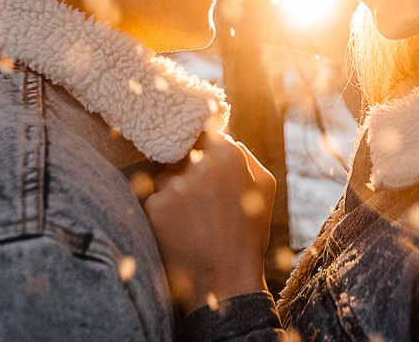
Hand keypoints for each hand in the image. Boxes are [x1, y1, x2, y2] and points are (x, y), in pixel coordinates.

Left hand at [142, 132, 275, 312]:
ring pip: (165, 178)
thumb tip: (223, 138)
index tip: (202, 166)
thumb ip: (246, 155)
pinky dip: (161, 215)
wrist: (225, 283)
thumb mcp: (265, 188)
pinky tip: (178, 233)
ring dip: (173, 194)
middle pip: (182, 156)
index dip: (202, 152)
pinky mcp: (154, 207)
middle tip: (199, 203)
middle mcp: (200, 164)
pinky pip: (153, 200)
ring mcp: (175, 185)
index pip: (204, 135)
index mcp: (229, 155)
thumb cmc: (248, 236)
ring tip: (191, 223)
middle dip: (187, 172)